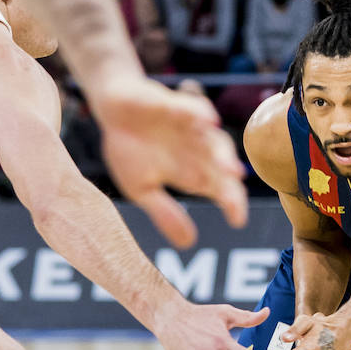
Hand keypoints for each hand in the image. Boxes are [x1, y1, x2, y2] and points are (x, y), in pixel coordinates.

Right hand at [87, 75, 247, 247]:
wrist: (112, 110)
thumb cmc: (129, 148)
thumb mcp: (141, 188)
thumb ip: (164, 213)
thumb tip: (189, 244)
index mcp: (190, 170)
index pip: (218, 188)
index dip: (231, 203)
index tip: (238, 221)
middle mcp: (196, 150)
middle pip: (221, 167)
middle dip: (229, 184)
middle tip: (234, 201)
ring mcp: (189, 128)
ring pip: (213, 140)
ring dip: (222, 155)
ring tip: (231, 171)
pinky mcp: (175, 105)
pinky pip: (192, 108)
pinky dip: (201, 114)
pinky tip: (209, 122)